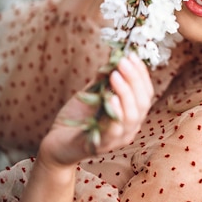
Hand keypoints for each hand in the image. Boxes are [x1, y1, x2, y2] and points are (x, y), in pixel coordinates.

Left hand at [38, 54, 153, 167]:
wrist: (55, 143)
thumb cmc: (76, 118)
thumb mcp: (91, 94)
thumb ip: (103, 79)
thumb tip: (114, 55)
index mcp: (130, 114)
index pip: (145, 92)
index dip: (141, 74)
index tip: (132, 55)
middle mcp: (130, 127)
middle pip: (143, 102)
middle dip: (135, 79)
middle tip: (123, 62)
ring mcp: (118, 138)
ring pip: (133, 116)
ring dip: (126, 93)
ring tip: (115, 75)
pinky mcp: (102, 146)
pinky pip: (115, 130)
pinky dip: (116, 112)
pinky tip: (111, 98)